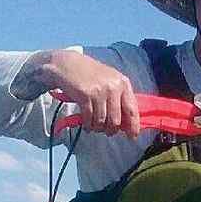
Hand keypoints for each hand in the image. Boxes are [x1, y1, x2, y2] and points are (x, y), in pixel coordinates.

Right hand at [13, 50, 140, 137]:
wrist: (67, 64)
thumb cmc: (91, 75)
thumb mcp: (110, 81)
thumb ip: (120, 99)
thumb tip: (127, 124)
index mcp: (123, 83)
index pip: (132, 109)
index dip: (133, 126)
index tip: (132, 137)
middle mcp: (113, 87)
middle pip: (116, 120)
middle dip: (111, 130)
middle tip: (107, 132)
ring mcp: (99, 91)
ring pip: (102, 121)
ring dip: (97, 128)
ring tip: (94, 127)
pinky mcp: (85, 95)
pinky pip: (89, 119)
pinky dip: (88, 126)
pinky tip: (87, 125)